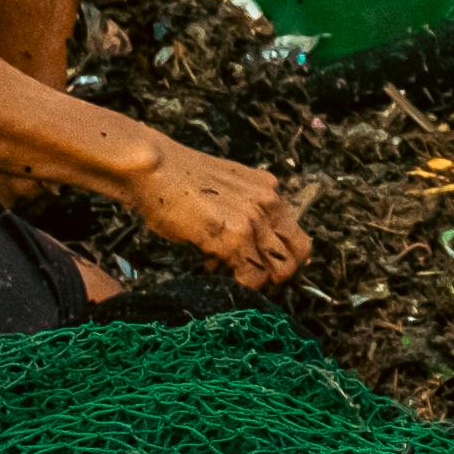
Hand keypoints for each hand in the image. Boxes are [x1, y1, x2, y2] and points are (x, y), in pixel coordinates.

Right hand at [132, 137, 311, 286]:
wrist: (154, 168)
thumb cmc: (179, 180)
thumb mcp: (225, 188)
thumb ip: (245, 209)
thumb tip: (252, 245)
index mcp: (269, 190)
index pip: (298, 237)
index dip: (286, 260)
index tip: (267, 271)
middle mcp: (269, 202)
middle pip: (296, 256)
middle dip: (276, 276)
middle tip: (249, 278)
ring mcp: (254, 220)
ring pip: (277, 270)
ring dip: (256, 281)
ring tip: (225, 271)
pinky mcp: (234, 236)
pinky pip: (251, 276)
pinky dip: (239, 285)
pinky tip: (212, 269)